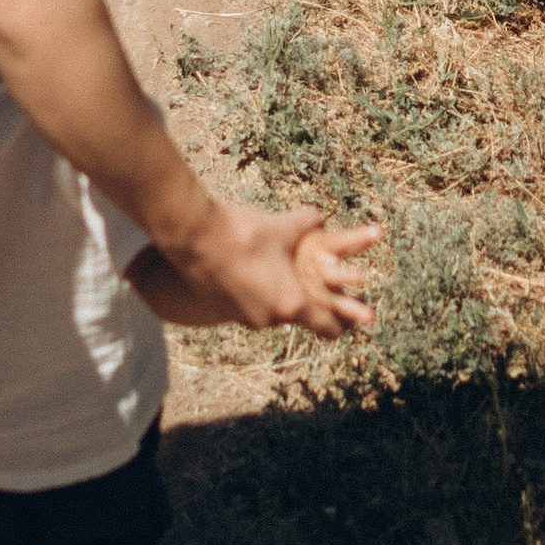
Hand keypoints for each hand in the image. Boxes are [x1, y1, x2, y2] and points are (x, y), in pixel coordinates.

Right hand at [182, 203, 379, 335]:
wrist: (193, 236)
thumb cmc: (244, 232)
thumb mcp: (283, 226)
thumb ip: (308, 223)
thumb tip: (321, 217)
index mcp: (290, 304)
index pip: (327, 328)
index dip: (342, 323)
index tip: (351, 321)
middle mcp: (268, 319)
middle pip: (296, 316)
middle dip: (303, 298)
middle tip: (308, 279)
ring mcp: (242, 317)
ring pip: (270, 311)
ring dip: (275, 294)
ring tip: (273, 268)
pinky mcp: (220, 311)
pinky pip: (247, 306)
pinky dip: (253, 292)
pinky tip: (247, 267)